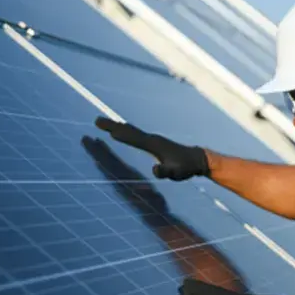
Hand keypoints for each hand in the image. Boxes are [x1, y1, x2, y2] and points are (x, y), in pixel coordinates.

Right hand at [95, 117, 209, 180]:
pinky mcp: (154, 142)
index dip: (120, 134)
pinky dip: (126, 131)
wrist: (197, 159)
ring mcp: (153, 139)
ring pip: (131, 131)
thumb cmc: (186, 168)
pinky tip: (123, 130)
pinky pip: (136, 135)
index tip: (106, 129)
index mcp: (154, 145)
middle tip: (96, 121)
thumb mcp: (176, 173)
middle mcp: (152, 139)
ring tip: (104, 123)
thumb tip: (154, 170)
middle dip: (112, 126)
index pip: (133, 138)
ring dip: (117, 126)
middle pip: (128, 131)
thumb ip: (165, 172)